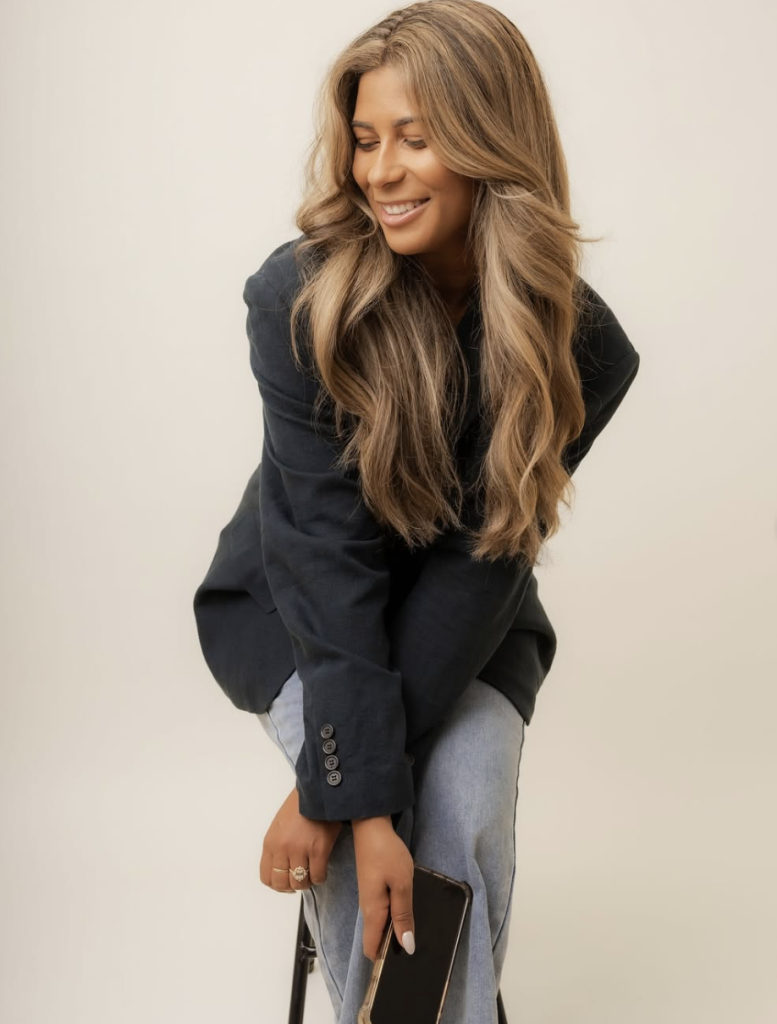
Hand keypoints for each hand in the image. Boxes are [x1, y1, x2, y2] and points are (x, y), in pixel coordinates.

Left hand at [259, 786, 342, 892]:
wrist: (317, 791)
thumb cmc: (299, 807)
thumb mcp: (279, 826)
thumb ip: (278, 848)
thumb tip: (283, 870)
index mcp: (270, 843)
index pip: (267, 877)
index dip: (277, 885)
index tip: (287, 882)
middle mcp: (282, 849)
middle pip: (282, 884)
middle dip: (291, 886)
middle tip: (300, 880)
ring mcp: (300, 850)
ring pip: (300, 883)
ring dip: (307, 882)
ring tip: (312, 873)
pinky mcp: (319, 850)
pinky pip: (317, 877)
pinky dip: (320, 878)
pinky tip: (322, 869)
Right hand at [352, 816, 415, 961]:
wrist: (371, 826)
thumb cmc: (387, 854)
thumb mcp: (402, 884)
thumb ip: (403, 914)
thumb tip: (406, 945)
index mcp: (373, 912)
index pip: (371, 948)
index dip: (384, 960)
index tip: (402, 964)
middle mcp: (368, 908)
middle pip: (376, 938)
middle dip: (392, 947)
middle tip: (416, 950)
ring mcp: (369, 898)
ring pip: (380, 924)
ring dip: (394, 930)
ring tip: (415, 933)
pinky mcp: (373, 888)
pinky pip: (383, 911)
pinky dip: (394, 916)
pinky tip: (407, 912)